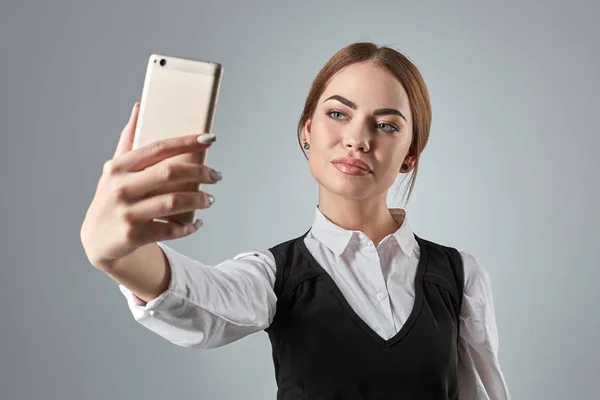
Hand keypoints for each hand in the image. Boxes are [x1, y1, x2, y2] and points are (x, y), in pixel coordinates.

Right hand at [80, 102, 221, 266]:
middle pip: (170, 173)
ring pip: (174, 202)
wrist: (97, 240)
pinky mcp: (134, 236)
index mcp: (119, 167)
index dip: (187, 142)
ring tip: (210, 199)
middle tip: (217, 175)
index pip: (159, 148)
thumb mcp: (114, 170)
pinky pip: (171, 230)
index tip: (210, 139)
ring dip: (199, 200)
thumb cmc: (111, 198)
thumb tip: (139, 107)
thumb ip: (128, 140)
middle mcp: (121, 188)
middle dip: (200, 172)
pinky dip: (189, 227)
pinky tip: (198, 223)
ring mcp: (127, 213)